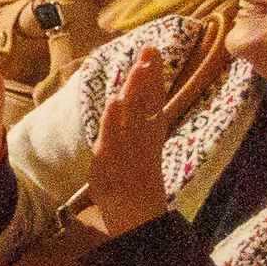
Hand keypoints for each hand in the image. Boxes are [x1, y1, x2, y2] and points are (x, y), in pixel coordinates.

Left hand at [71, 57, 172, 237]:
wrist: (136, 216)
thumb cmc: (135, 181)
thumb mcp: (138, 148)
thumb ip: (135, 124)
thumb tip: (129, 98)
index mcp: (150, 136)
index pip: (153, 100)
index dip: (153, 76)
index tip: (153, 51)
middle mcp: (143, 140)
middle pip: (147, 103)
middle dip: (147, 76)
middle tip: (149, 49)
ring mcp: (129, 150)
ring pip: (132, 116)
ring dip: (134, 91)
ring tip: (135, 67)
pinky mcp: (112, 162)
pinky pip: (114, 138)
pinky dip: (114, 120)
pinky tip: (114, 102)